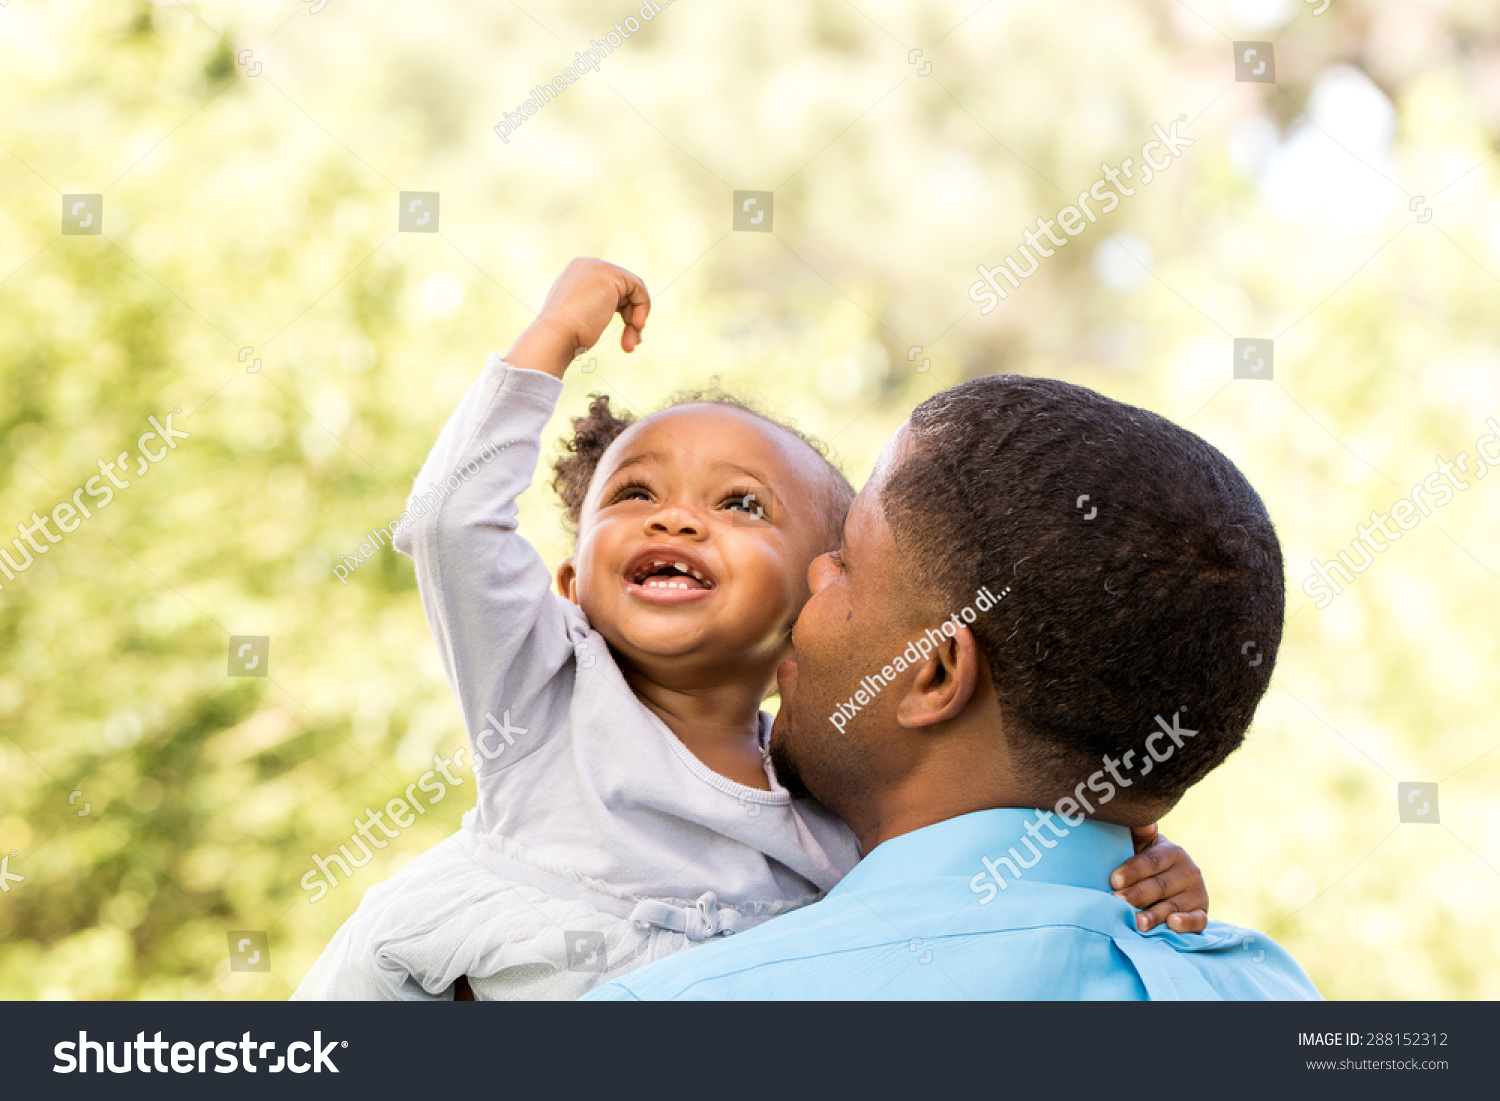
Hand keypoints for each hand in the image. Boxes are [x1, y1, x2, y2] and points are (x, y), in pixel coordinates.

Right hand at [505, 258, 650, 378]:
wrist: (555, 335)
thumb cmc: (564, 335)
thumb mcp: (578, 318)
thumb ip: (592, 309)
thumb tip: (605, 311)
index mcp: (577, 273)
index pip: (612, 288)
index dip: (622, 312)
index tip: (625, 337)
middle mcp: (587, 265)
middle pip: (625, 290)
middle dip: (631, 319)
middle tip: (631, 345)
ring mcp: (599, 268)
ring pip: (634, 291)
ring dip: (635, 321)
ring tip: (631, 345)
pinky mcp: (611, 275)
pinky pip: (639, 290)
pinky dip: (642, 310)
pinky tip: (636, 327)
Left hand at [1107, 823, 1208, 933]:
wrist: (1168, 881)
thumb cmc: (1145, 863)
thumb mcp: (1142, 845)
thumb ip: (1139, 832)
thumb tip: (1141, 820)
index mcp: (1172, 851)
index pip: (1151, 861)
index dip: (1133, 870)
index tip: (1114, 880)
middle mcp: (1188, 871)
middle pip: (1160, 885)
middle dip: (1137, 894)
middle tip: (1117, 902)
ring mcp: (1197, 893)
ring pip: (1173, 905)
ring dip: (1155, 915)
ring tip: (1137, 923)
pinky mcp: (1202, 913)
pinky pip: (1198, 920)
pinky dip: (1186, 923)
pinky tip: (1172, 924)